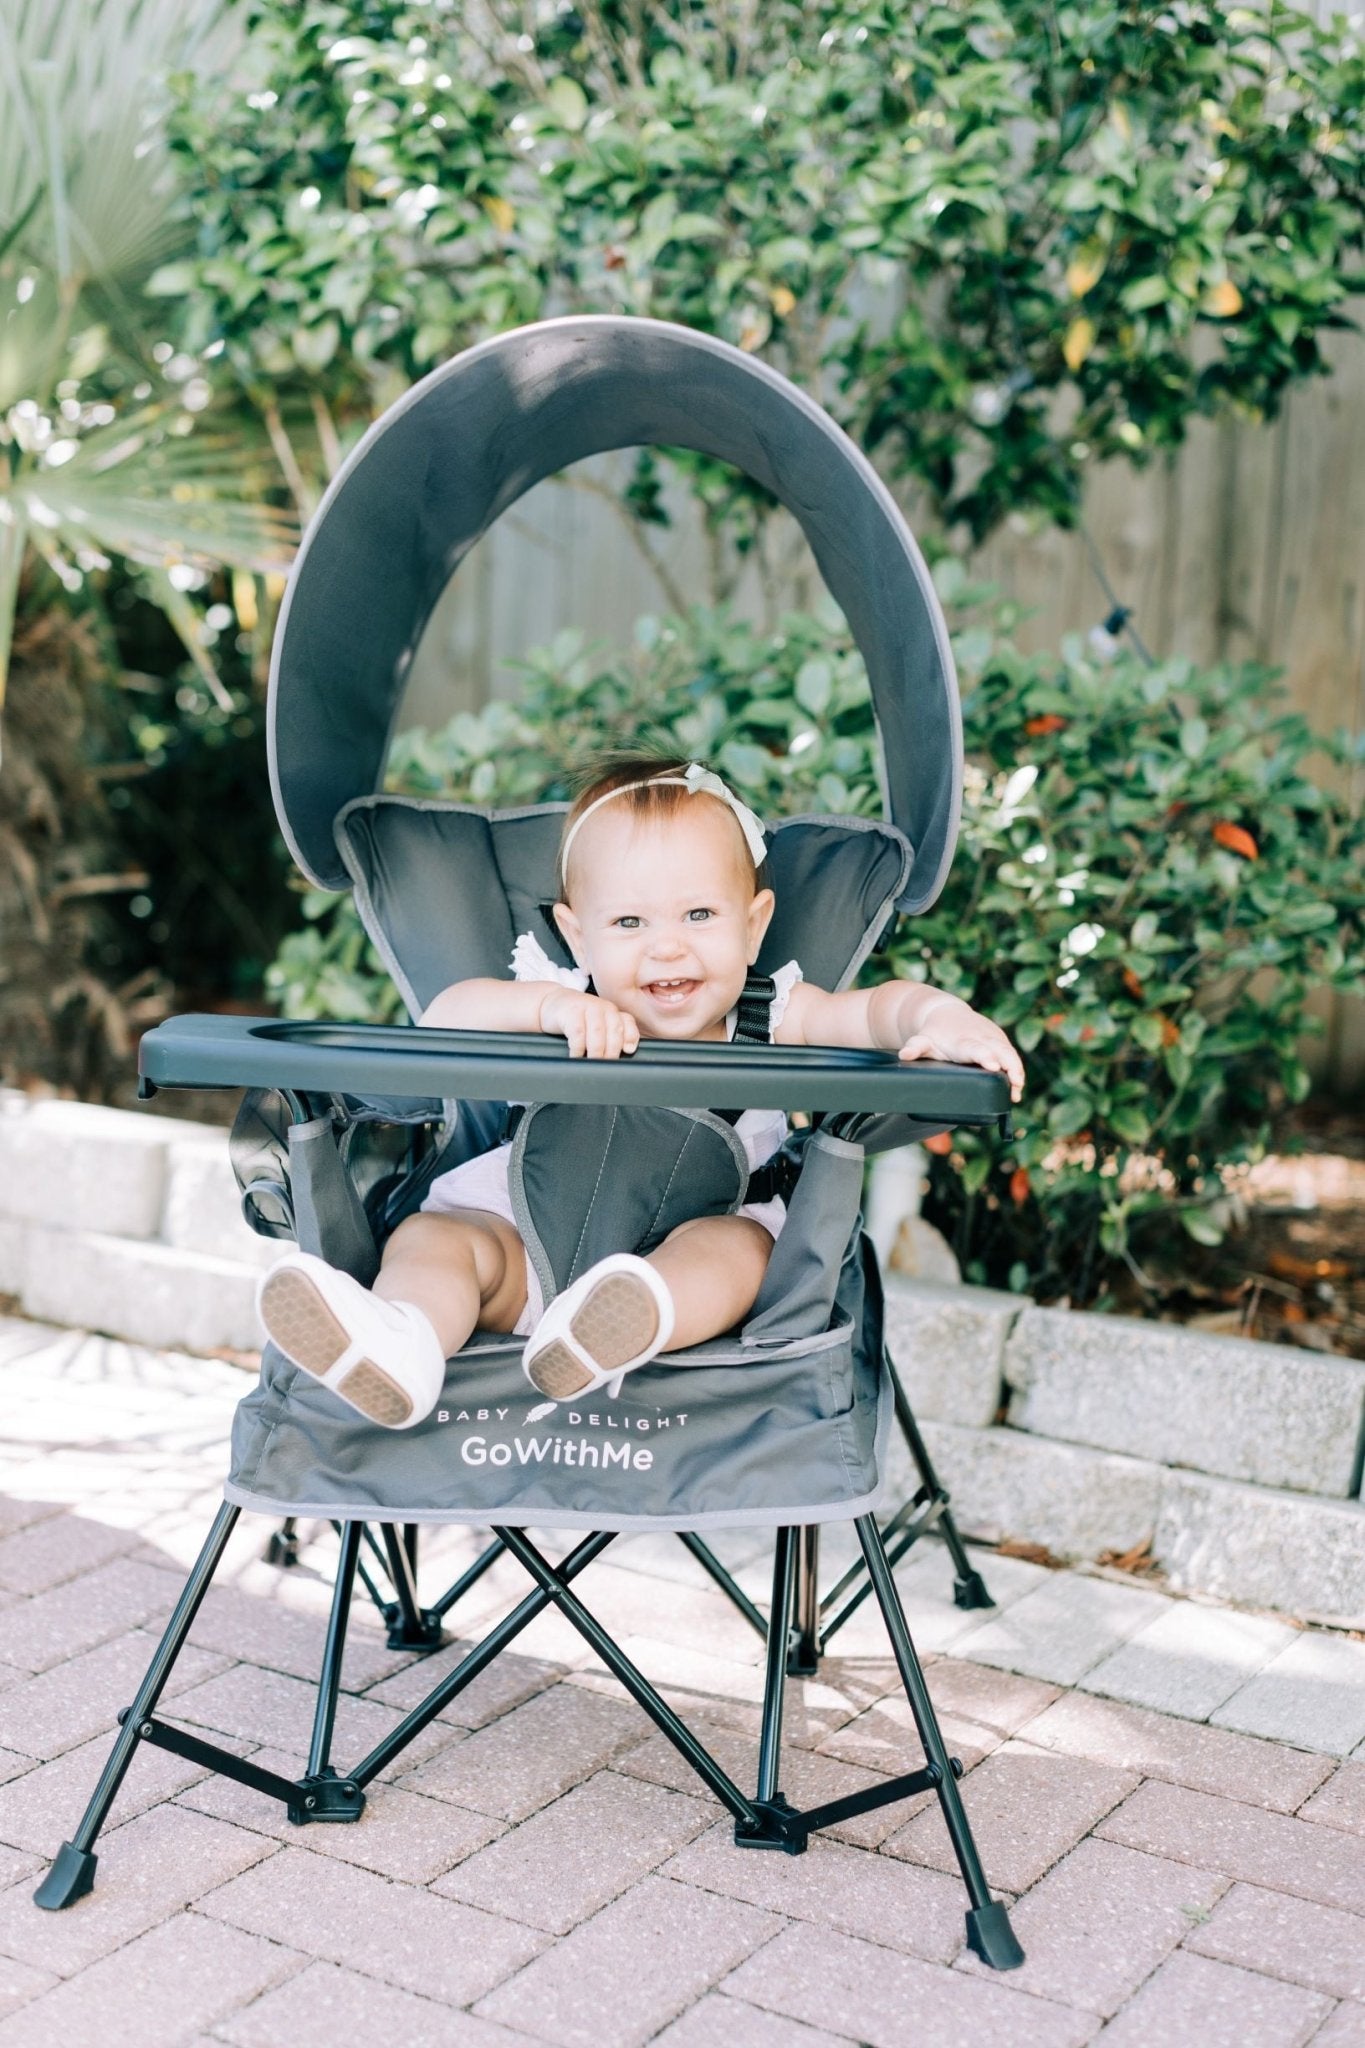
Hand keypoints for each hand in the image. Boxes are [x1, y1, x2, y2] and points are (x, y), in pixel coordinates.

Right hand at [539, 989, 639, 1059]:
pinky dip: (578, 1048)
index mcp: (613, 1012)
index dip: (631, 1038)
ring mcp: (587, 1007)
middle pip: (614, 1031)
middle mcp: (603, 1008)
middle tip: (605, 1065)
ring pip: (598, 1033)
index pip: (628, 1023)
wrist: (553, 1003)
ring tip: (592, 1063)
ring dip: (596, 1052)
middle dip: (611, 1052)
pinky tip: (576, 1055)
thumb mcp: (597, 1024)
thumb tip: (624, 1055)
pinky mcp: (570, 1012)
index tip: (628, 1051)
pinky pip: (577, 1033)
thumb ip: (611, 1036)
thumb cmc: (577, 1019)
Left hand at [899, 1001, 1024, 1103]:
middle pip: (1000, 1050)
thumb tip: (905, 1054)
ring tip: (1016, 1093)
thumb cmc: (934, 1034)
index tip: (993, 1066)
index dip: (985, 1056)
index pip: (975, 1048)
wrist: (944, 1012)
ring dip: (1016, 1071)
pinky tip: (1017, 1086)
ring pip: (1009, 1052)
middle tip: (1015, 1085)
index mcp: (962, 1039)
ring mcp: (992, 1036)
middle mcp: (981, 1036)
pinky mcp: (999, 1038)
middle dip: (1010, 1066)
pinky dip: (1016, 1068)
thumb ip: (915, 1047)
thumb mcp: (922, 1040)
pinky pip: (1011, 1053)